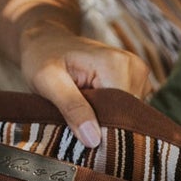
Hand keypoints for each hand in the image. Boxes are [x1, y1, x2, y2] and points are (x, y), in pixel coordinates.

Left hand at [18, 23, 150, 147]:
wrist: (46, 41)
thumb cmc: (42, 57)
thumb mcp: (47, 81)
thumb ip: (71, 107)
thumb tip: (93, 139)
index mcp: (116, 65)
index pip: (121, 114)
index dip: (102, 131)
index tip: (79, 136)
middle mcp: (134, 67)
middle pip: (128, 115)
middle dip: (103, 125)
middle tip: (75, 122)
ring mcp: (138, 73)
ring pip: (129, 115)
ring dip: (106, 119)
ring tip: (82, 109)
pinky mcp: (136, 81)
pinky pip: (128, 109)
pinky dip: (110, 113)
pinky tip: (92, 105)